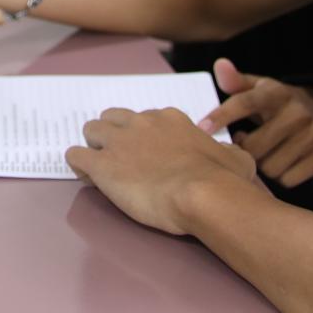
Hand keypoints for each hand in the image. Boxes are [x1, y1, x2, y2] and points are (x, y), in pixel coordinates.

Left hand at [66, 106, 262, 235]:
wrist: (202, 194)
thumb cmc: (224, 179)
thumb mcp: (236, 158)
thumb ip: (226, 151)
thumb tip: (228, 153)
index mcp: (170, 120)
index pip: (147, 120)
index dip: (144, 137)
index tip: (149, 155)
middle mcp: (141, 123)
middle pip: (113, 118)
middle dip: (113, 135)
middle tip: (122, 159)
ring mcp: (119, 142)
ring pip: (91, 130)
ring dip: (94, 146)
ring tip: (101, 168)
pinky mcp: (102, 165)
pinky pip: (76, 156)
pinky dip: (79, 165)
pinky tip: (88, 178)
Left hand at [196, 58, 312, 188]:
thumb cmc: (273, 102)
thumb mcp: (256, 87)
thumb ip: (235, 81)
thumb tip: (220, 65)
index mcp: (276, 93)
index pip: (244, 103)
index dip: (222, 116)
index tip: (202, 128)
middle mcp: (298, 113)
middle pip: (255, 147)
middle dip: (244, 149)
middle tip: (244, 142)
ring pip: (271, 167)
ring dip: (261, 164)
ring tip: (263, 151)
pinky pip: (288, 180)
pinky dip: (280, 175)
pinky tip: (279, 160)